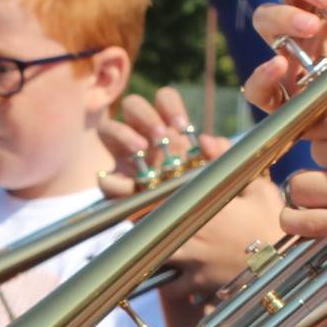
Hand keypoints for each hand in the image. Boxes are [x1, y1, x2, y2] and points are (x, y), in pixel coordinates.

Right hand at [96, 89, 220, 196]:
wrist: (199, 227)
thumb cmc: (208, 193)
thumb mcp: (221, 172)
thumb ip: (223, 155)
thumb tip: (209, 140)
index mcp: (168, 127)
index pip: (163, 99)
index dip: (169, 104)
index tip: (183, 125)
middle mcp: (143, 136)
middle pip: (132, 105)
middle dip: (145, 115)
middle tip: (161, 134)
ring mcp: (124, 158)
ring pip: (108, 128)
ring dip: (123, 134)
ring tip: (140, 148)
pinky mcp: (115, 186)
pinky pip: (104, 178)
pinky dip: (112, 181)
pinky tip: (129, 188)